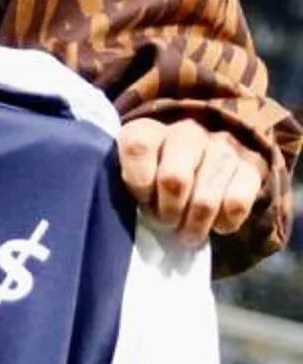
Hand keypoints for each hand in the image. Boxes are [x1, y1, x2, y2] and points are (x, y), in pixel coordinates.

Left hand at [118, 117, 265, 245]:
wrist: (202, 167)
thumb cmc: (152, 178)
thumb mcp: (128, 175)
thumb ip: (121, 185)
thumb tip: (113, 212)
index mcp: (147, 130)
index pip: (137, 147)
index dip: (137, 183)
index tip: (140, 201)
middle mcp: (186, 131)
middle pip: (174, 179)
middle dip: (167, 212)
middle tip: (165, 223)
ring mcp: (221, 147)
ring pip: (205, 200)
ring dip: (193, 226)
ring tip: (186, 233)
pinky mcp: (250, 167)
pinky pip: (237, 204)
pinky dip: (224, 223)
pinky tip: (215, 225)